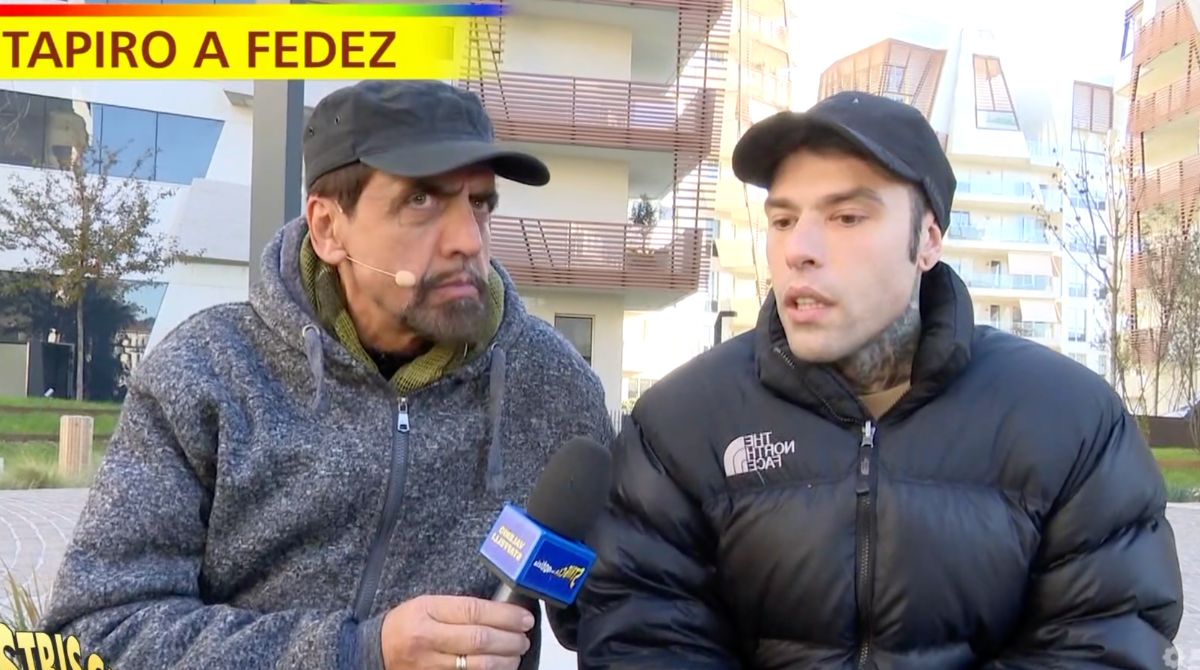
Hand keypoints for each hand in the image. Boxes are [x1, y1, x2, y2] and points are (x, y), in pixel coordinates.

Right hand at [381, 595, 535, 669]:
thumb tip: (502, 611)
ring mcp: (430, 665)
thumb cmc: (407, 624)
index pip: (474, 611)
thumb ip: (459, 607)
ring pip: (478, 665)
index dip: (505, 615)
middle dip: (510, 639)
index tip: (523, 618)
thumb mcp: (427, 604)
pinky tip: (501, 668)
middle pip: (480, 640)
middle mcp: (427, 639)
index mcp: (427, 611)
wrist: (375, 652)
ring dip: (506, 660)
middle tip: (524, 637)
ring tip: (517, 653)